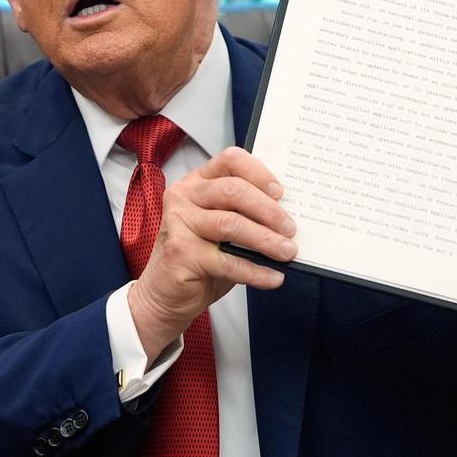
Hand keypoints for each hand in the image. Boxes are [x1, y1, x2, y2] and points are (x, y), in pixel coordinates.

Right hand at [127, 147, 296, 359]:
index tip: (281, 193)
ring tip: (287, 251)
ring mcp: (179, 222)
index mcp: (197, 182)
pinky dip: (255, 271)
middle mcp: (184, 196)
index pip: (230, 160)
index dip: (259, 173)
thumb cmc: (200, 257)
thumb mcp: (223, 228)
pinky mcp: (181, 252)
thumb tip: (289, 218)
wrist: (165, 295)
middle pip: (233, 190)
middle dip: (268, 210)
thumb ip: (246, 215)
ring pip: (231, 223)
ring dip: (265, 239)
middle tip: (291, 229)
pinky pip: (227, 260)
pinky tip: (272, 278)